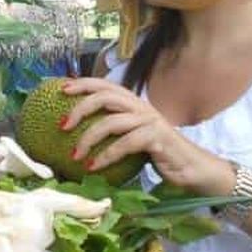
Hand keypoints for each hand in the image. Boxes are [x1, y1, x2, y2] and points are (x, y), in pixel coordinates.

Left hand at [61, 78, 232, 194]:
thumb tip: (76, 133)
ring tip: (74, 156)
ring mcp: (149, 121)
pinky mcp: (156, 138)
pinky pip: (125, 144)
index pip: (105, 85)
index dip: (83, 83)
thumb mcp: (131, 137)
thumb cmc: (156, 153)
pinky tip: (93, 167)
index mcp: (133, 103)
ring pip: (111, 122)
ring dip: (88, 139)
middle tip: (62, 125)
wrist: (190, 168)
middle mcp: (140, 107)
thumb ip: (112, 130)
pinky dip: (106, 156)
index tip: (61, 88)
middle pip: (105, 97)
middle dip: (80, 107)